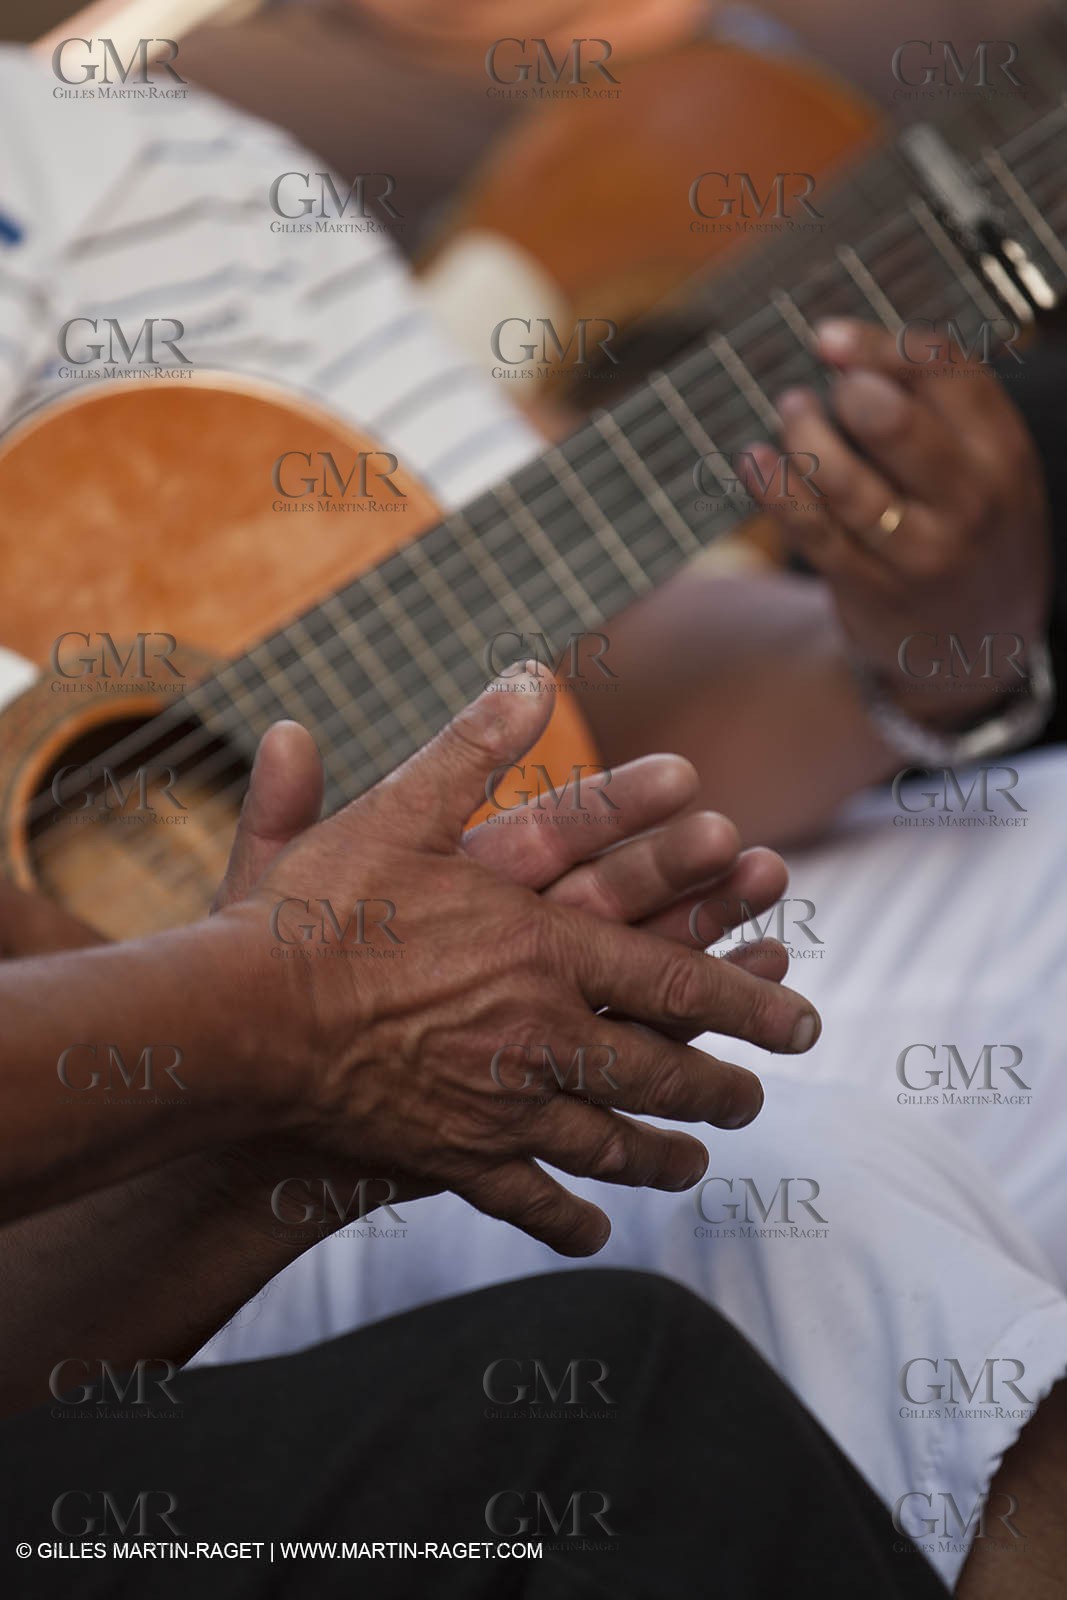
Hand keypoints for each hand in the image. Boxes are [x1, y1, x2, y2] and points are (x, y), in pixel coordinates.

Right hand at [216, 671, 818, 1253]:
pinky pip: (524, 1200)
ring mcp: (500, 1105)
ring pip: (607, 1142)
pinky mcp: (451, 1158)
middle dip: (719, 1087)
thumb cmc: (317, 913)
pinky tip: (594, 1234)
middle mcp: (541, 1035)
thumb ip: (471, 747)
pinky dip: (565, 1220)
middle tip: (759, 1099)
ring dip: (663, 1156)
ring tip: (700, 1165)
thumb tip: (531, 674)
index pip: (676, 979)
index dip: (747, 998)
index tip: (804, 1022)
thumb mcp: (399, 812)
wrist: (245, 1023)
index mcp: (544, 949)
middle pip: (658, 1072)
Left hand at [742, 319, 1051, 727]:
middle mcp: (968, 503)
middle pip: (893, 423)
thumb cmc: (966, 524)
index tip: (826, 338)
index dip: (877, 346)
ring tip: (791, 410)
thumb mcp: (985, 464)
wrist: (977, 645)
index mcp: (1003, 452)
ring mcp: (918, 553)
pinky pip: (811, 531)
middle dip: (846, 392)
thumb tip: (840, 350)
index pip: (944, 373)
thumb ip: (937, 406)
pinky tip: (754, 459)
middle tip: (828, 391)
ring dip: (802, 434)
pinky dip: (774, 488)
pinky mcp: (869, 590)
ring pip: (841, 479)